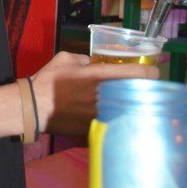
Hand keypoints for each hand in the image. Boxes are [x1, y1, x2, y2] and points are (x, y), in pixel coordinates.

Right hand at [31, 51, 157, 135]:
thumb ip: (83, 59)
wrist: (33, 108)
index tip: (153, 74)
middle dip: (142, 92)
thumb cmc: (48, 81)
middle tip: (140, 89)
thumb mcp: (65, 58)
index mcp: (99, 76)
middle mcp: (104, 96)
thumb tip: (92, 63)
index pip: (136, 75)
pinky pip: (113, 123)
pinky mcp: (94, 128)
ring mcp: (101, 115)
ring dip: (130, 107)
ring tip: (127, 104)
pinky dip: (115, 120)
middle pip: (137, 95)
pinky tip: (112, 118)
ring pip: (127, 112)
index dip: (150, 73)